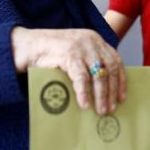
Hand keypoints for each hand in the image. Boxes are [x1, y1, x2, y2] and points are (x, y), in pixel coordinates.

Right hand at [10, 26, 126, 114]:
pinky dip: (84, 93)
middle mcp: (92, 41)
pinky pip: (81, 77)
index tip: (122, 97)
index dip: (121, 80)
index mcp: (95, 39)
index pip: (116, 60)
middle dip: (112, 91)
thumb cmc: (51, 52)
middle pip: (110, 69)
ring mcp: (81, 47)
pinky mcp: (69, 55)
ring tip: (100, 110)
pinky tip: (84, 104)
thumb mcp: (76, 52)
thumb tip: (102, 89)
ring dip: (101, 95)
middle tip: (111, 108)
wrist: (27, 45)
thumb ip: (89, 62)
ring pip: (99, 75)